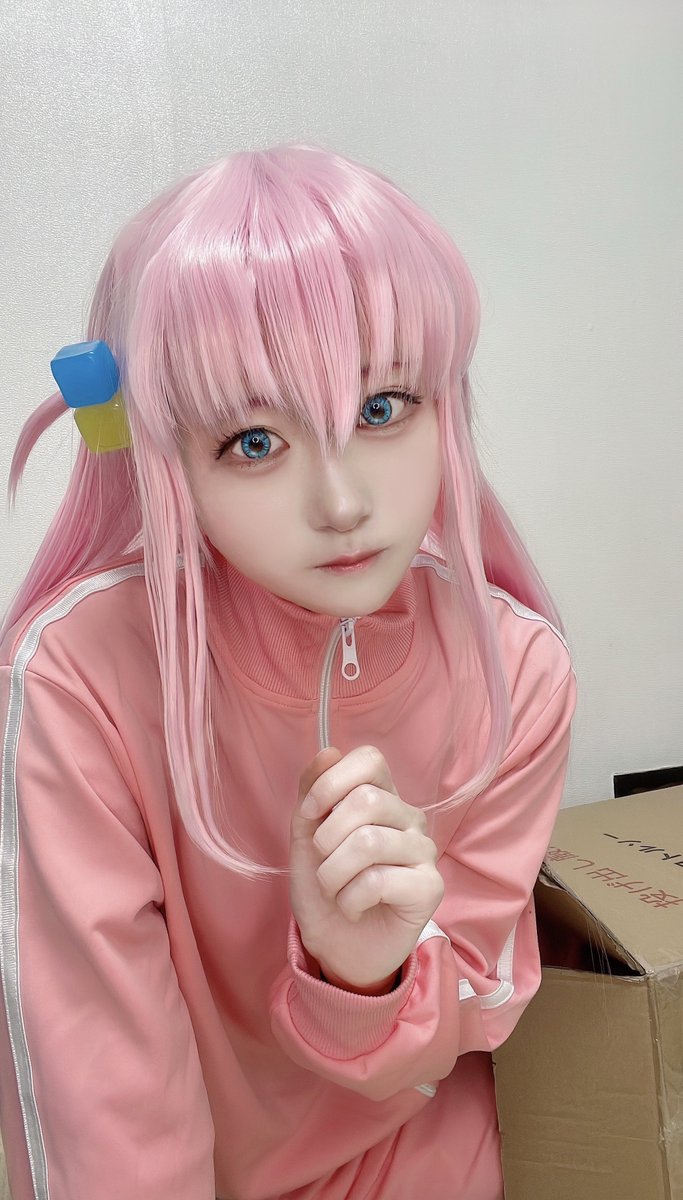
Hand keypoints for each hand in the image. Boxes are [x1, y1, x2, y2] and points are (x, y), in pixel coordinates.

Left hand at [289, 745, 444, 993]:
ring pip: (368, 842)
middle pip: (367, 801)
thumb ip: (313, 795)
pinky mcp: (431, 887)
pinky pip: (379, 880)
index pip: (370, 759)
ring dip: (333, 875)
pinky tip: (354, 908)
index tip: (310, 815)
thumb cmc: (325, 889)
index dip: (332, 782)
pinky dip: (350, 899)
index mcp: (381, 798)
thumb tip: (328, 751)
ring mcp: (424, 851)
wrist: (337, 947)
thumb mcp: (306, 839)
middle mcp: (409, 818)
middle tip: (324, 865)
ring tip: (336, 892)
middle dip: (327, 838)